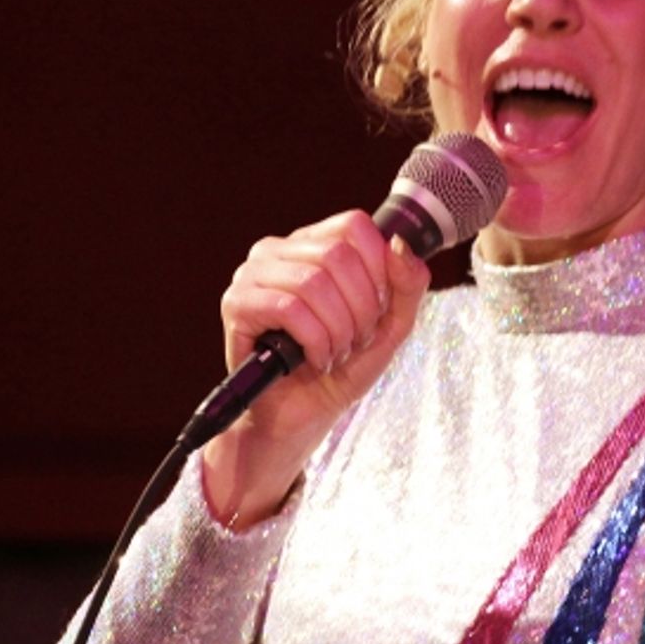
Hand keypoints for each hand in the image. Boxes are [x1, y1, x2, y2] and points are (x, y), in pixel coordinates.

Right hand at [202, 210, 429, 527]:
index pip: (355, 226)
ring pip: (314, 282)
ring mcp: (253, 274)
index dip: (379, 270)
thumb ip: (407, 285)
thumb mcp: (391, 326)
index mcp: (314, 243)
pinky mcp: (236, 304)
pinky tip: (314, 359)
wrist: (300, 417)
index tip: (378, 309)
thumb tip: (400, 244)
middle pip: (338, 254)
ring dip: (338, 329)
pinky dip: (315, 342)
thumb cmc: (342, 367)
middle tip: (355, 340)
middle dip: (361, 308)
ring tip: (335, 352)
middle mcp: (279, 250)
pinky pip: (289, 308)